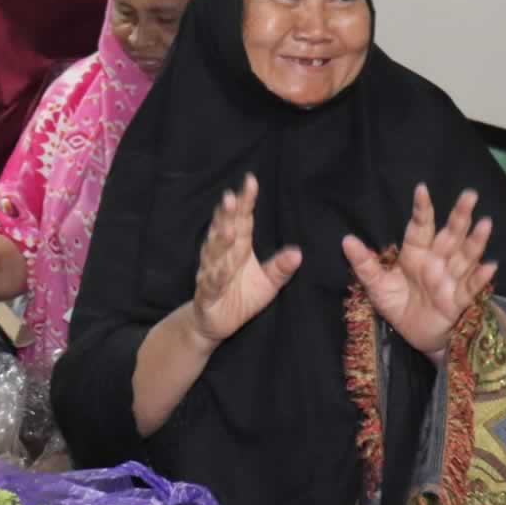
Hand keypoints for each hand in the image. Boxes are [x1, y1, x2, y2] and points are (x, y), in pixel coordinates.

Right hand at [189, 174, 302, 347]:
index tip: (251, 181)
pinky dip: (215, 276)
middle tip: (231, 197)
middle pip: (224, 230)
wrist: (215, 323)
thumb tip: (298, 252)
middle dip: (227, 214)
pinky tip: (220, 269)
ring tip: (228, 228)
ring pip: (214, 253)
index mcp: (238, 247)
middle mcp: (221, 255)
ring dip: (220, 241)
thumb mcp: (268, 283)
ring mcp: (211, 272)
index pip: (242, 220)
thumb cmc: (241, 297)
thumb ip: (280, 267)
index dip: (246, 201)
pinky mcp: (206, 294)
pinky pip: (211, 283)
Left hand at [343, 184, 495, 363]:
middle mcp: (436, 262)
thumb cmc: (397, 304)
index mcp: (415, 254)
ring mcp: (449, 280)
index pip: (420, 227)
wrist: (413, 335)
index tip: (421, 189)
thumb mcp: (375, 285)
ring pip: (464, 257)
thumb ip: (363, 263)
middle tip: (469, 194)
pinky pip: (470, 288)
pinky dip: (479, 278)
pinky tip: (489, 266)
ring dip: (475, 242)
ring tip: (485, 223)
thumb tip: (346, 240)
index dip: (421, 210)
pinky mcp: (457, 301)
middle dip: (459, 216)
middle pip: (450, 235)